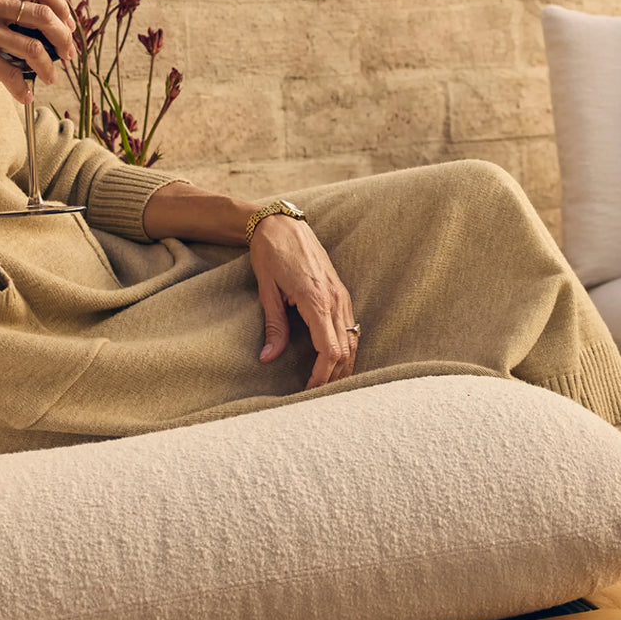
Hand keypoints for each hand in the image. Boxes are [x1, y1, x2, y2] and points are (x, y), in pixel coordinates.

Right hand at [0, 0, 75, 101]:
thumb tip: (21, 22)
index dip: (60, 6)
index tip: (66, 23)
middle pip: (45, 15)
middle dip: (64, 38)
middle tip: (68, 53)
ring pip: (34, 48)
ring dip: (50, 67)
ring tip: (50, 77)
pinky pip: (12, 75)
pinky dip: (24, 89)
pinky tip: (25, 96)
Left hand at [250, 216, 357, 388]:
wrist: (282, 223)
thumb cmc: (270, 254)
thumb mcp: (267, 291)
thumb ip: (274, 326)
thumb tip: (268, 358)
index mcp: (317, 300)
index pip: (330, 350)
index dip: (322, 375)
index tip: (309, 391)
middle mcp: (335, 299)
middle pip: (345, 350)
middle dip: (333, 377)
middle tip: (317, 396)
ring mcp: (342, 295)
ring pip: (353, 341)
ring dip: (343, 366)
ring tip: (329, 385)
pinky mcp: (341, 293)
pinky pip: (351, 328)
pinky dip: (347, 348)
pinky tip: (337, 361)